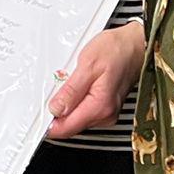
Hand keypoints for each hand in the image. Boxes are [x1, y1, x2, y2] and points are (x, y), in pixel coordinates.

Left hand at [46, 20, 147, 138]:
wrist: (136, 45)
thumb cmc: (116, 50)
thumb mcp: (87, 65)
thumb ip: (71, 91)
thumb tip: (55, 109)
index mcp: (99, 106)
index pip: (66, 128)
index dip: (48, 124)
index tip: (38, 117)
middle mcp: (105, 114)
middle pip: (69, 124)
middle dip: (57, 111)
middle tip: (54, 89)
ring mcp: (107, 112)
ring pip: (76, 118)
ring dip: (66, 104)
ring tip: (69, 83)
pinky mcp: (106, 106)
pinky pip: (83, 110)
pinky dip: (75, 101)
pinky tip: (77, 85)